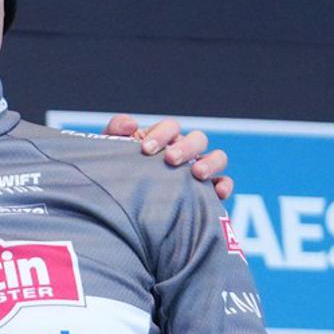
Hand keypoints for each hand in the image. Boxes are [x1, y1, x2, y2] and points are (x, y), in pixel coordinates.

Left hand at [102, 113, 233, 200]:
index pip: (170, 127)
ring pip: (217, 158)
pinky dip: (224, 185)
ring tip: (196, 173)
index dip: (161, 134)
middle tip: (170, 159)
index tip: (145, 149)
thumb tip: (131, 125)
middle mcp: (184, 152)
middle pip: (197, 139)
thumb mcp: (109, 153)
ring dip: (210, 162)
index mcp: (162, 139)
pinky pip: (223, 184)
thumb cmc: (114, 176)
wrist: (116, 209)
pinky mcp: (206, 192)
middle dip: (186, 147)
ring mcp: (197, 171)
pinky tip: (218, 192)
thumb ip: (116, 131)